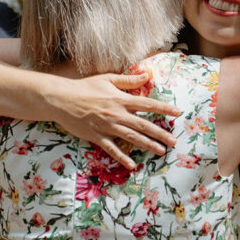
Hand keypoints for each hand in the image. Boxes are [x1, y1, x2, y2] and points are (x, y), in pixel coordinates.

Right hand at [52, 72, 181, 169]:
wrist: (62, 99)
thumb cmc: (85, 87)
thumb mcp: (107, 79)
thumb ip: (128, 80)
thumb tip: (148, 75)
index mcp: (121, 99)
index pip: (148, 104)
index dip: (164, 108)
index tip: (178, 112)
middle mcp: (117, 114)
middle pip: (144, 125)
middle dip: (161, 133)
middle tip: (173, 141)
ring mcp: (107, 127)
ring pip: (132, 138)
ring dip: (148, 145)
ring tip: (161, 151)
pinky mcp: (97, 137)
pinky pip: (112, 149)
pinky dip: (122, 157)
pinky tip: (132, 165)